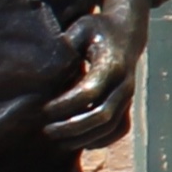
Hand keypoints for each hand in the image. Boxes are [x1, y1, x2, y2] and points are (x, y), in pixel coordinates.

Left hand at [43, 0, 155, 148]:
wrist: (127, 33)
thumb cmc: (97, 30)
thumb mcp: (80, 29)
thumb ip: (64, 47)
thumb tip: (42, 70)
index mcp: (111, 64)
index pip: (89, 92)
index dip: (65, 105)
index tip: (43, 109)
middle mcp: (124, 83)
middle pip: (102, 115)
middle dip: (72, 127)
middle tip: (46, 130)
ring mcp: (129, 96)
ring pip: (111, 127)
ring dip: (84, 138)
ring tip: (58, 140)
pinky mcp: (129, 105)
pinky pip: (119, 130)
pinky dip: (100, 140)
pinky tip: (79, 142)